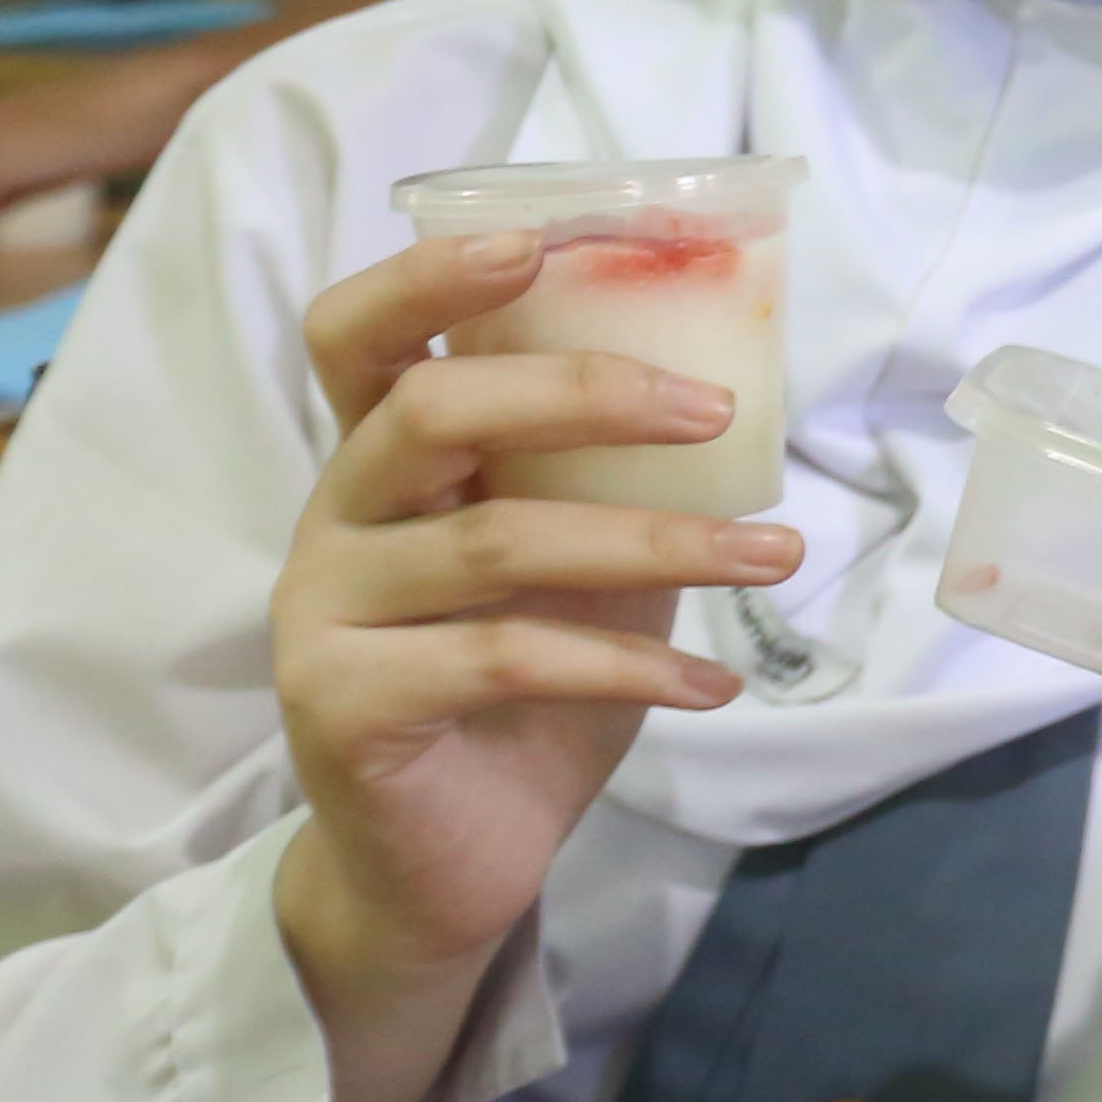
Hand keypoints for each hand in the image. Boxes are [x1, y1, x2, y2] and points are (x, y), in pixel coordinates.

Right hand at [268, 235, 806, 1101]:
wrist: (448, 864)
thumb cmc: (521, 693)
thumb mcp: (578, 570)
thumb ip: (609, 484)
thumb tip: (739, 392)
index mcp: (382, 461)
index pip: (362, 335)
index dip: (433, 275)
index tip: (543, 238)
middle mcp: (338, 516)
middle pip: (429, 408)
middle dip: (580, 390)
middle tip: (712, 410)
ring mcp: (326, 609)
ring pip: (495, 540)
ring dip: (658, 544)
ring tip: (774, 557)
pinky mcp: (344, 703)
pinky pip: (504, 658)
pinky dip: (630, 669)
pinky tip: (716, 686)